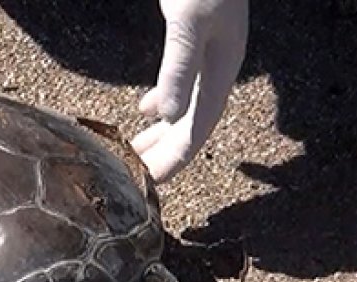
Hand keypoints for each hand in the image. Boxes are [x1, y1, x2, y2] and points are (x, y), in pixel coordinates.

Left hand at [132, 0, 248, 182]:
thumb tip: (168, 117)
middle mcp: (218, 68)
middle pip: (191, 125)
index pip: (198, 130)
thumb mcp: (189, 21)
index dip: (174, 160)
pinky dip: (163, 101)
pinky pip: (180, 84)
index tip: (149, 184)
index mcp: (221, 70)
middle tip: (135, 179)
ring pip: (185, 106)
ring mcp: (208, 54)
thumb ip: (179, 67)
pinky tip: (146, 108)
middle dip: (164, 154)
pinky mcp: (195, 39)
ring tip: (135, 152)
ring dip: (162, 133)